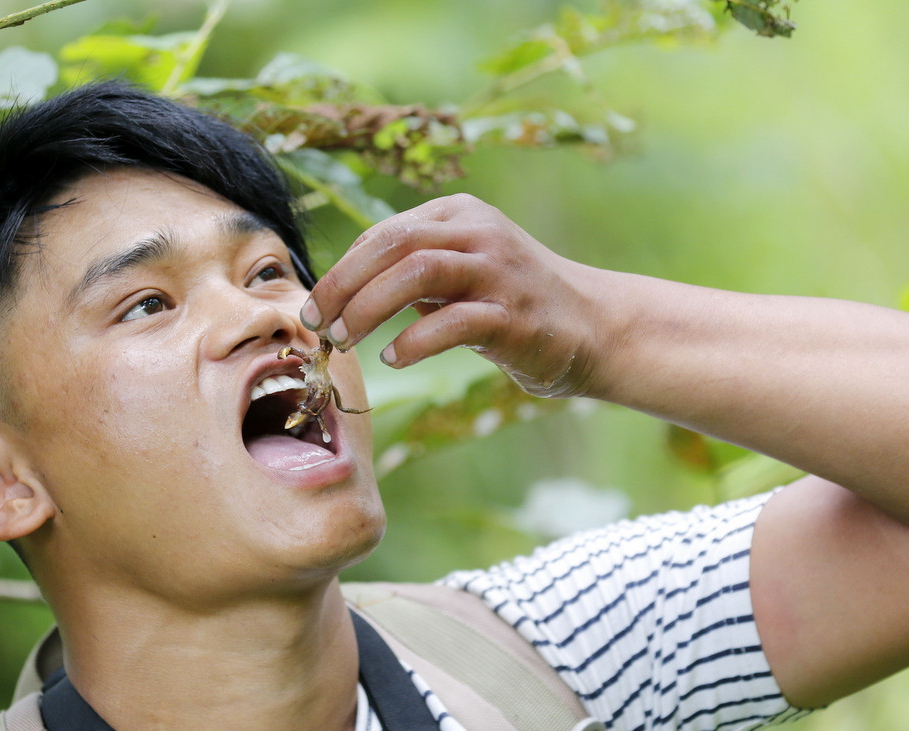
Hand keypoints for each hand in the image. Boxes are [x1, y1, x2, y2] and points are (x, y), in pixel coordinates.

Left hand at [301, 194, 606, 397]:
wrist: (595, 327)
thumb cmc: (512, 303)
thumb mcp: (459, 273)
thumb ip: (410, 273)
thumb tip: (340, 295)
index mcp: (459, 214)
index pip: (383, 233)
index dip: (342, 269)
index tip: (316, 305)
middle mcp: (478, 232)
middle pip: (392, 244)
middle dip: (342, 284)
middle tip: (316, 322)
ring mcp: (499, 270)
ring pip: (416, 272)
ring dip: (367, 307)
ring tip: (343, 338)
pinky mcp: (513, 313)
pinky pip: (452, 322)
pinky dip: (413, 341)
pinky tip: (393, 359)